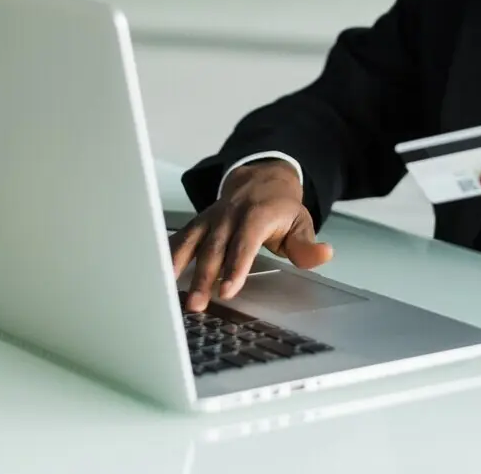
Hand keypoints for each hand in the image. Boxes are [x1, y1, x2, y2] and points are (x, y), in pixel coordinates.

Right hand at [169, 159, 332, 311]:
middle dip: (204, 276)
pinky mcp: (197, 223)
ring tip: (166, 289)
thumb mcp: (300, 222)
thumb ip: (307, 245)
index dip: (236, 266)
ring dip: (178, 266)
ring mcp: (210, 217)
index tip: (227, 290)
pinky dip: (166, 255)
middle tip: (196, 303)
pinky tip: (154, 275)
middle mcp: (230, 214)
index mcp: (257, 214)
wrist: (260, 178)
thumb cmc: (280, 208)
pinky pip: (180, 238)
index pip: (245, 242)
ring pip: (192, 242)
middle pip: (215, 248)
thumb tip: (325, 254)